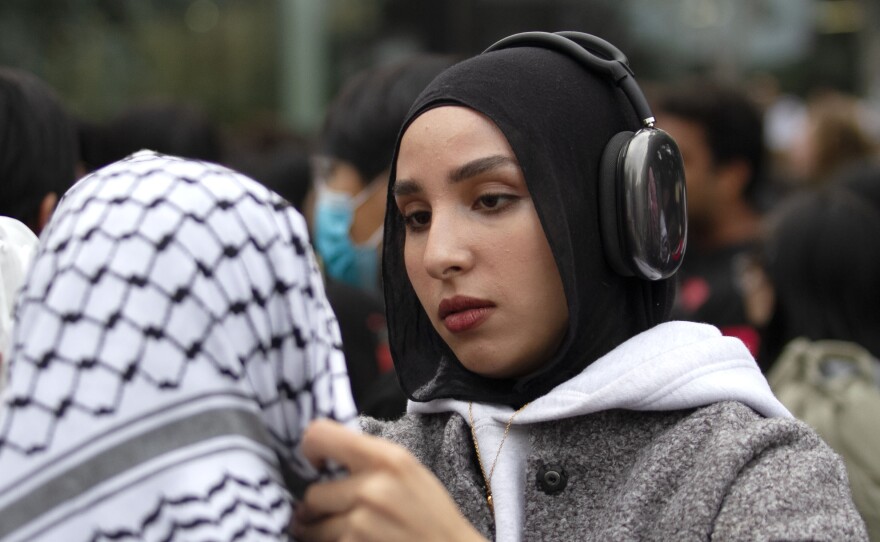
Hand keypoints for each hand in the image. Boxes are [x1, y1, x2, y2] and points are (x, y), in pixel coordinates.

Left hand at [293, 419, 486, 541]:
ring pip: (313, 526)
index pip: (320, 435)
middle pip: (312, 494)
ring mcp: (362, 523)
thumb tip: (321, 455)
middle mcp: (372, 487)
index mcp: (386, 457)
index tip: (316, 465)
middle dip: (316, 508)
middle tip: (331, 513)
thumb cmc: (431, 514)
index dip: (309, 450)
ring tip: (349, 532)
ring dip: (321, 532)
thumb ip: (369, 458)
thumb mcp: (408, 471)